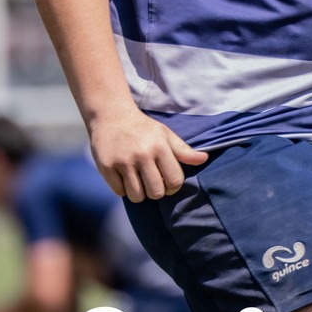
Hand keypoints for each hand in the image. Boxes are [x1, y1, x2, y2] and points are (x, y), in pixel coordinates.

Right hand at [88, 107, 208, 201]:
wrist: (111, 115)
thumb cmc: (142, 128)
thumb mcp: (164, 134)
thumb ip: (183, 150)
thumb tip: (204, 159)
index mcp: (159, 146)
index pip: (175, 181)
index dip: (172, 186)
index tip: (166, 181)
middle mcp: (142, 154)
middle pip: (156, 193)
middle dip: (155, 191)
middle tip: (150, 180)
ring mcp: (123, 161)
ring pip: (137, 196)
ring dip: (138, 192)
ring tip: (136, 178)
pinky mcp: (106, 167)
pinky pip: (119, 192)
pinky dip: (122, 188)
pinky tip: (122, 174)